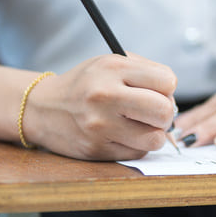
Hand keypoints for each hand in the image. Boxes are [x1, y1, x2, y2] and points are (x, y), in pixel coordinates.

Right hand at [24, 53, 177, 160]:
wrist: (42, 108)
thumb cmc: (84, 84)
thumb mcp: (109, 63)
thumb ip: (144, 72)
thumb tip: (173, 97)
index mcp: (112, 69)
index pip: (167, 81)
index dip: (167, 88)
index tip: (156, 90)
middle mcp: (106, 96)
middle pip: (165, 111)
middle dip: (165, 113)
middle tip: (152, 112)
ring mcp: (100, 126)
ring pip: (155, 139)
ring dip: (152, 133)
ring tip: (138, 125)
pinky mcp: (97, 149)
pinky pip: (137, 153)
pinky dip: (135, 145)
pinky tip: (121, 134)